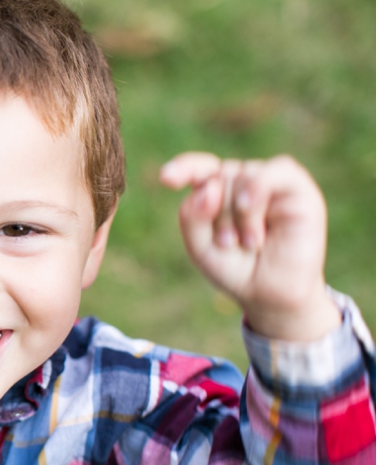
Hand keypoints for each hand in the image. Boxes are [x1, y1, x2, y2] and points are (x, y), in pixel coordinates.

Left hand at [160, 152, 339, 340]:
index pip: (199, 169)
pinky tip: (252, 216)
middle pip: (218, 176)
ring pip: (241, 174)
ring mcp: (272, 183)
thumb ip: (192, 216)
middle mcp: (245, 182)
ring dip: (237, 214)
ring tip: (250, 243)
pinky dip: (257, 192)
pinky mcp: (299, 190)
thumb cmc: (236, 269)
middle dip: (216, 213)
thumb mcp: (200, 247)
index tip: (167, 179)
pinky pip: (274, 171)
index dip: (183, 168)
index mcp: (219, 192)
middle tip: (229, 243)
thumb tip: (208, 187)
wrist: (272, 296)